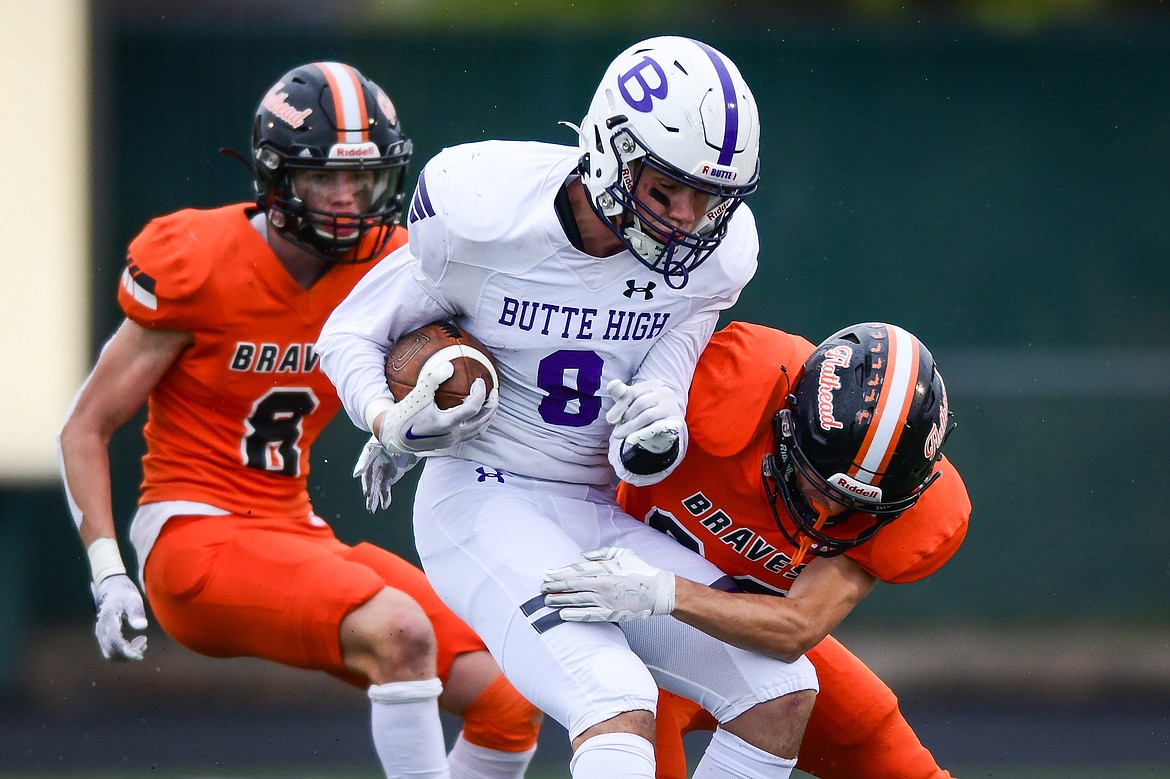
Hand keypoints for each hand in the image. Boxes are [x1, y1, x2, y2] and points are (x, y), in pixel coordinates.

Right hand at [92, 573, 147, 660]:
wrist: (111, 585)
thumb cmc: (123, 591)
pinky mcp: (105, 633)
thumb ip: (136, 612)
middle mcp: (101, 629)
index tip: (140, 655)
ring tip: (143, 642)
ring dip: (126, 653)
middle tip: (144, 645)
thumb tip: (141, 627)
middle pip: (111, 652)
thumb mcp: (132, 599)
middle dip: (128, 654)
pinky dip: (124, 650)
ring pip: (110, 653)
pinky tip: (139, 641)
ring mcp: (101, 632)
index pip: (115, 643)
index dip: (127, 652)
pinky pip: (111, 648)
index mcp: (108, 621)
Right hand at [353, 436, 419, 511]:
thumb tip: (357, 474)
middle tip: (369, 507)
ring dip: (375, 498)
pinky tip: (384, 506)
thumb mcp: (381, 445)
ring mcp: (383, 471)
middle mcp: (375, 465)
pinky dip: (385, 497)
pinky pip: (386, 488)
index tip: (366, 492)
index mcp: (371, 456)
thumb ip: (369, 458)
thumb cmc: (392, 437)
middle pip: (371, 482)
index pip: (366, 470)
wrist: (409, 437)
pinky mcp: (391, 476)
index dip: (366, 482)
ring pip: (377, 487)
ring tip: (372, 510)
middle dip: (370, 494)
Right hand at [375, 356, 497, 453]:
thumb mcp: (417, 394)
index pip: (473, 407)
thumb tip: (450, 366)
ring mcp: (451, 441)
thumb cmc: (404, 414)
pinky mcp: (448, 444)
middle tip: (494, 392)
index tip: (479, 380)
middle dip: (492, 406)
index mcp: (447, 423)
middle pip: (483, 421)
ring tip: (489, 403)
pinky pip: (470, 434)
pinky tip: (474, 413)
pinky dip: (477, 422)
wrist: (392, 436)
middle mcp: (452, 435)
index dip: (480, 393)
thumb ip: (433, 379)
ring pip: (478, 430)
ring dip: (487, 416)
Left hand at [541, 547, 675, 621]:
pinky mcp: (611, 614)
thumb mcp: (622, 553)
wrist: (659, 591)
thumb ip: (600, 554)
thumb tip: (581, 556)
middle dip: (555, 587)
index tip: (546, 574)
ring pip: (577, 601)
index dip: (559, 573)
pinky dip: (574, 615)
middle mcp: (603, 585)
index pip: (576, 571)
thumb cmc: (641, 569)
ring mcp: (606, 601)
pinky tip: (562, 615)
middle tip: (541, 588)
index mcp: (605, 569)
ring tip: (547, 601)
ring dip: (560, 601)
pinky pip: (589, 615)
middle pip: (573, 586)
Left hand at [606, 379, 682, 453]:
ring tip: (619, 435)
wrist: (664, 430)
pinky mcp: (676, 421)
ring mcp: (672, 406)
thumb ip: (622, 394)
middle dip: (625, 418)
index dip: (620, 406)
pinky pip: (657, 427)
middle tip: (615, 431)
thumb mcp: (632, 402)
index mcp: (654, 384)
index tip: (610, 419)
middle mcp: (665, 392)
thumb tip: (611, 385)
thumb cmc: (644, 412)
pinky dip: (642, 434)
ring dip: (630, 427)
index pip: (633, 392)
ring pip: (647, 416)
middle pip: (640, 403)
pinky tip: (630, 440)